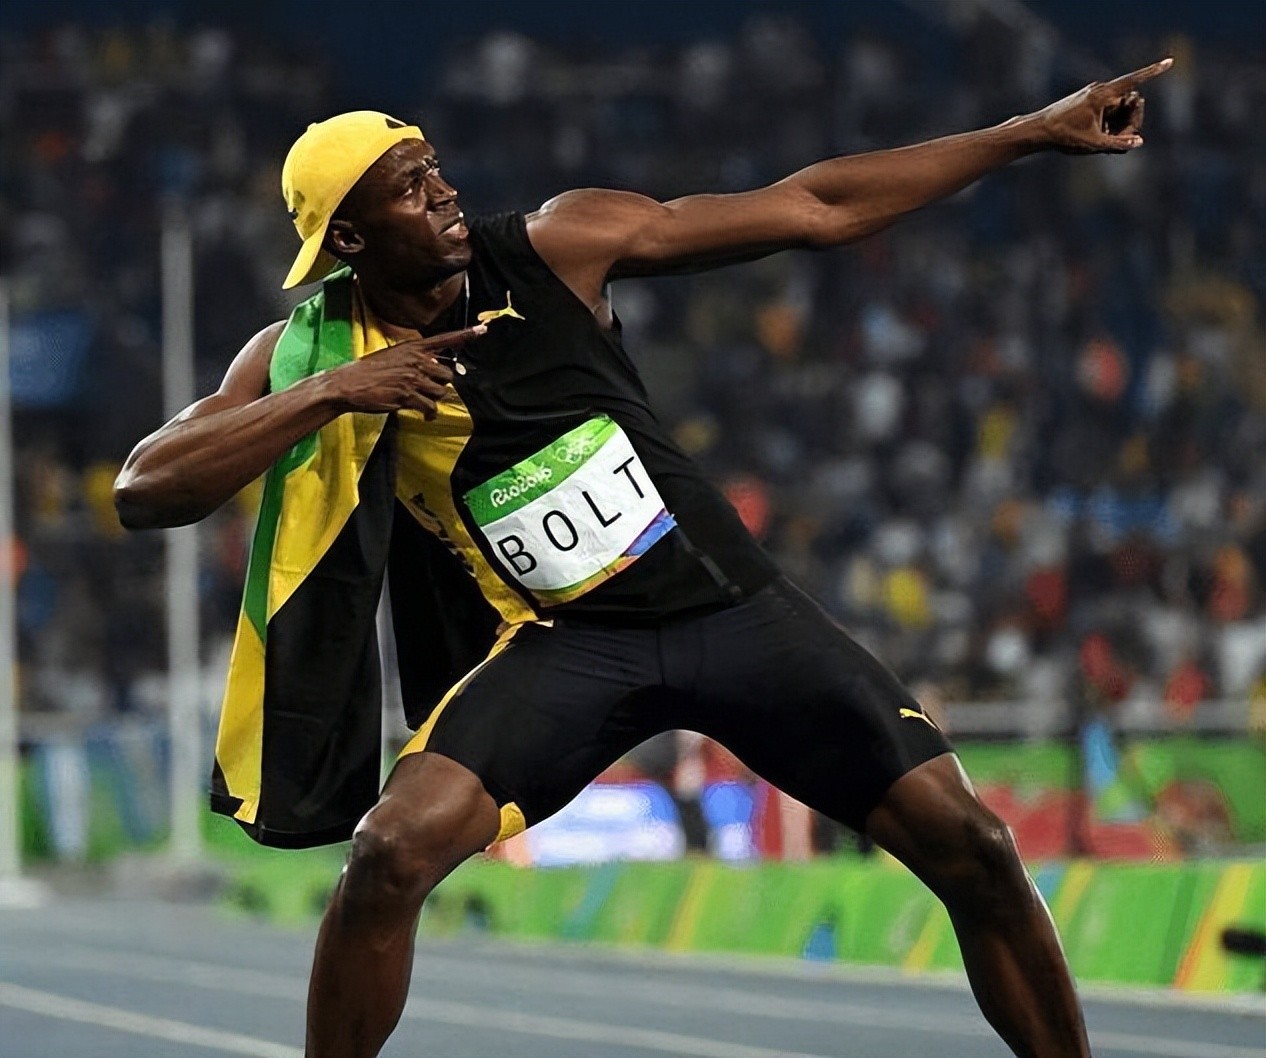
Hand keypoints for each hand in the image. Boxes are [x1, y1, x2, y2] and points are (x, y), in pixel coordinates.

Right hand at [326, 325, 484, 417]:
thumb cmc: (369, 372)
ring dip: (434, 399)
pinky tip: (425, 415)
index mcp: (412, 347)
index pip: (443, 339)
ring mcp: (412, 378)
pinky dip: (430, 413)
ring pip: (441, 391)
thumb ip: (415, 359)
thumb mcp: (393, 356)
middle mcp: (415, 360)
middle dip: (441, 384)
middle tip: (427, 389)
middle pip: (447, 374)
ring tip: (422, 401)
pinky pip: (430, 407)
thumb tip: (434, 368)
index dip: (465, 335)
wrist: (348, 384)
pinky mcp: (407, 395)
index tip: (483, 329)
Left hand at [1035, 57, 1171, 153]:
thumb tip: (1139, 142)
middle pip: (1132, 102)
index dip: (1153, 72)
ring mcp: (1096, 96)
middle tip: (1123, 141)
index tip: (1170, 61)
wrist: (1038, 130)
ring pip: (1121, 109)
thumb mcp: (1093, 143)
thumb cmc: (1063, 136)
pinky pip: (1111, 111)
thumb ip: (1118, 143)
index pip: (1134, 81)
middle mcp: (1101, 91)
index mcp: (1103, 95)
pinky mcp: (1091, 103)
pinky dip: (1112, 124)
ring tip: (1106, 141)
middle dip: (1132, 121)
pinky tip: (1103, 139)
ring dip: (1121, 125)